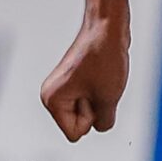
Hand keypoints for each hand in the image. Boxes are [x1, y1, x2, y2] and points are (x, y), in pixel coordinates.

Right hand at [41, 15, 129, 141]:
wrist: (107, 26)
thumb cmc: (105, 58)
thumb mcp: (109, 99)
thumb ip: (104, 122)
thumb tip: (101, 124)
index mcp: (51, 101)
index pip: (75, 134)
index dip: (91, 116)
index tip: (91, 90)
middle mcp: (52, 95)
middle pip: (81, 125)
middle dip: (95, 108)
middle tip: (98, 81)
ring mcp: (64, 88)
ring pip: (90, 112)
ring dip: (101, 98)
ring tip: (101, 75)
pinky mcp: (76, 81)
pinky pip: (95, 99)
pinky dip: (103, 90)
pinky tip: (103, 71)